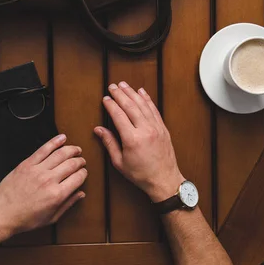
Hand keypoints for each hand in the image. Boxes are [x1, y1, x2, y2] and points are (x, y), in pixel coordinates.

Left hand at [0, 134, 87, 238]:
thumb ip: (68, 204)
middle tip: (81, 161)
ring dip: (71, 150)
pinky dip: (54, 142)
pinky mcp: (27, 164)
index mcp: (57, 194)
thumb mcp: (51, 217)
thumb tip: (81, 194)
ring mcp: (38, 170)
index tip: (83, 172)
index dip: (84, 173)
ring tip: (76, 149)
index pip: (78, 177)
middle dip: (80, 161)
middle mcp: (50, 180)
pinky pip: (43, 149)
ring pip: (60, 154)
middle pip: (72, 164)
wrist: (3, 213)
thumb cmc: (26, 218)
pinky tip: (62, 138)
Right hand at [94, 82, 184, 202]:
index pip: (118, 115)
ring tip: (124, 85)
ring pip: (143, 105)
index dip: (111, 105)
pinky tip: (141, 92)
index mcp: (132, 139)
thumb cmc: (141, 174)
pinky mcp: (163, 128)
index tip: (105, 98)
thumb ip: (109, 143)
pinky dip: (147, 99)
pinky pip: (154, 109)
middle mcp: (145, 130)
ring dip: (132, 93)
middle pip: (130, 106)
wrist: (164, 180)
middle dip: (120, 94)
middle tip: (112, 86)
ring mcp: (156, 128)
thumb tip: (99, 129)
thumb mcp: (119, 162)